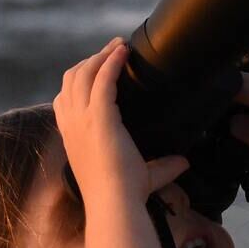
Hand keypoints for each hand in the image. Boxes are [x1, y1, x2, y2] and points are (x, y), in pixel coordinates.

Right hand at [53, 37, 188, 204]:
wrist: (116, 202)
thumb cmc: (125, 194)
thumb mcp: (142, 176)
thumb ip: (162, 166)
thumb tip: (184, 162)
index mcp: (72, 137)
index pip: (64, 99)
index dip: (78, 80)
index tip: (99, 68)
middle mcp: (71, 125)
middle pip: (71, 79)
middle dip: (90, 60)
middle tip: (114, 49)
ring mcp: (81, 119)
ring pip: (82, 73)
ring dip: (101, 55)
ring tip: (119, 45)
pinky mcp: (99, 116)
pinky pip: (101, 79)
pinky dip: (112, 61)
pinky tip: (124, 51)